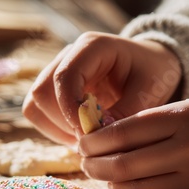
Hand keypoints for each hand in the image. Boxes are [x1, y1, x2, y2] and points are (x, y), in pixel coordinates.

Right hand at [22, 32, 181, 146]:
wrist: (150, 67)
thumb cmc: (153, 73)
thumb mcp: (151, 90)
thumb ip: (126, 112)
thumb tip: (97, 136)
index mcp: (92, 47)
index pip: (64, 77)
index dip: (70, 110)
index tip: (88, 135)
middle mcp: (67, 56)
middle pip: (42, 92)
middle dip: (63, 123)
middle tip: (91, 141)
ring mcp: (56, 72)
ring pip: (35, 105)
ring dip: (56, 129)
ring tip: (86, 140)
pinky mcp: (52, 90)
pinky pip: (37, 113)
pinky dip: (53, 131)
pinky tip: (78, 136)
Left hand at [79, 89, 188, 188]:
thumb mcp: (187, 107)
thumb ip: (148, 124)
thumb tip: (102, 140)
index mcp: (184, 118)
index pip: (122, 134)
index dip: (93, 142)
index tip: (82, 143)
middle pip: (124, 166)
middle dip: (94, 166)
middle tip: (84, 162)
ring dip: (111, 187)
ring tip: (102, 177)